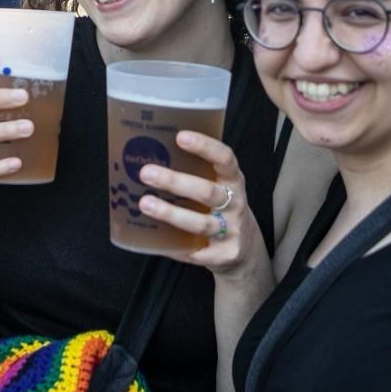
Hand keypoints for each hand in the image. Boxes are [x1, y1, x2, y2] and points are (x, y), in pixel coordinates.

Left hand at [137, 131, 265, 277]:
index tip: (180, 136)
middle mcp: (236, 204)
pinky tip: (155, 241)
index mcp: (233, 181)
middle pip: (207, 192)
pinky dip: (173, 247)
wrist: (246, 249)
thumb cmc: (222, 210)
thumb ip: (198, 174)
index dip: (205, 147)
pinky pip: (194, 251)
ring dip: (170, 214)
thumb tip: (150, 157)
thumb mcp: (220, 187)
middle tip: (146, 173)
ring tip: (145, 203)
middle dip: (175, 182)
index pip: (225, 159)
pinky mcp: (224, 255)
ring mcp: (232, 231)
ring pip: (200, 223)